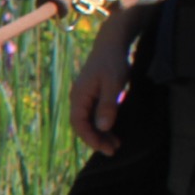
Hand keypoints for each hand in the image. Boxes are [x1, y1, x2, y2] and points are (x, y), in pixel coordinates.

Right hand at [71, 35, 133, 154]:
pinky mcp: (92, 96)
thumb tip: (103, 127)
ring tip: (116, 144)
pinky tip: (113, 130)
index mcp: (79, 97)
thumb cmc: (113, 62)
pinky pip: (94, 115)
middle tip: (113, 150)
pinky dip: (103, 124)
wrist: (111, 43)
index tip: (105, 147)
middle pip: (83, 125)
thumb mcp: (114, 83)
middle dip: (97, 139)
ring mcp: (84, 98)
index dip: (91, 138)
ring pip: (89, 121)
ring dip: (101, 133)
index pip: (79, 124)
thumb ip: (108, 105)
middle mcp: (78, 99)